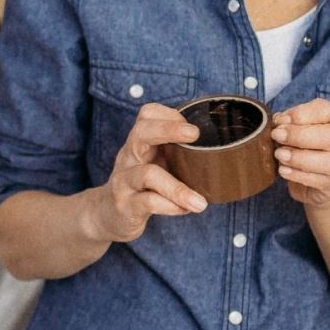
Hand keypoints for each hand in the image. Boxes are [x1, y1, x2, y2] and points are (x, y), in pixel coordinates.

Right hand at [81, 103, 206, 244]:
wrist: (106, 215)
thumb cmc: (140, 186)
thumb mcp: (155, 164)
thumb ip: (178, 156)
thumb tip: (224, 155)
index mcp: (139, 143)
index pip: (147, 115)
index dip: (170, 115)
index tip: (193, 129)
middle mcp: (129, 157)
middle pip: (141, 132)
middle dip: (168, 129)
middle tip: (195, 135)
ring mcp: (124, 181)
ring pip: (148, 174)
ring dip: (178, 188)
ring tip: (200, 203)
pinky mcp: (124, 205)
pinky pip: (147, 202)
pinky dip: (169, 206)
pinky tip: (184, 210)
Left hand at [271, 99, 329, 207]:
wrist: (316, 184)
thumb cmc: (301, 151)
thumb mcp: (292, 133)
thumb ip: (286, 124)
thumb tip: (278, 122)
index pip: (325, 110)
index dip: (301, 114)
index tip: (280, 121)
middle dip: (300, 135)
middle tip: (276, 136)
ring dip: (300, 157)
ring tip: (279, 155)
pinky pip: (319, 180)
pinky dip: (298, 175)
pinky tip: (284, 171)